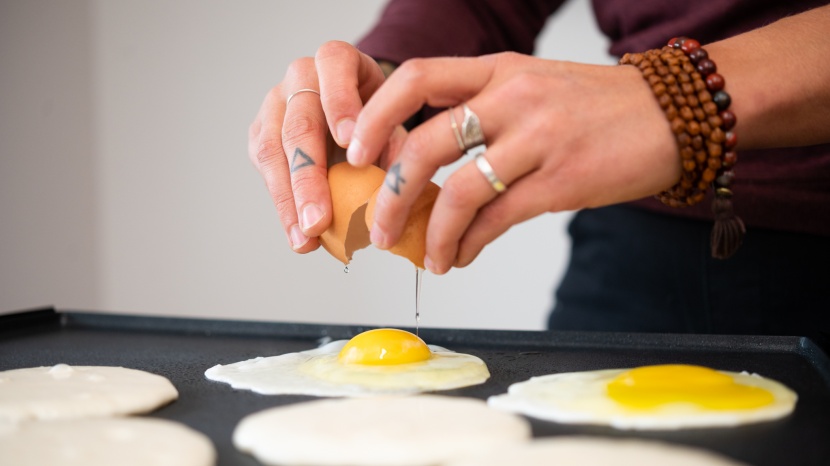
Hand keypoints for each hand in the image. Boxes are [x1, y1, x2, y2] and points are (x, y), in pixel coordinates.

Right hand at [248, 41, 388, 252]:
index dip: (340, 102)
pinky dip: (283, 206)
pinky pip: (265, 170)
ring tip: (307, 237)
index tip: (348, 141)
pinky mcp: (260, 133)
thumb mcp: (394, 120)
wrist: (352, 110)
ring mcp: (274, 105)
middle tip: (320, 218)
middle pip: (298, 123)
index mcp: (337, 60)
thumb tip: (398, 189)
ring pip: (272, 150)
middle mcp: (300, 77)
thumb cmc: (376, 114)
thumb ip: (397, 145)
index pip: (334, 65)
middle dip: (309, 176)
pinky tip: (299, 234)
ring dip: (289, 200)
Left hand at [347, 52, 678, 273]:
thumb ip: (484, 111)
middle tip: (379, 225)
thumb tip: (431, 162)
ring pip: (459, 189)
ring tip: (424, 256)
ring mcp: (538, 138)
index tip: (357, 150)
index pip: (416, 78)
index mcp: (499, 70)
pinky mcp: (563, 180)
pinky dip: (468, 243)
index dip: (375, 115)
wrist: (675, 113)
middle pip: (425, 143)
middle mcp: (512, 97)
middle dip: (392, 193)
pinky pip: (498, 218)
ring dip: (430, 231)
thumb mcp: (535, 86)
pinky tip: (459, 256)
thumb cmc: (599, 106)